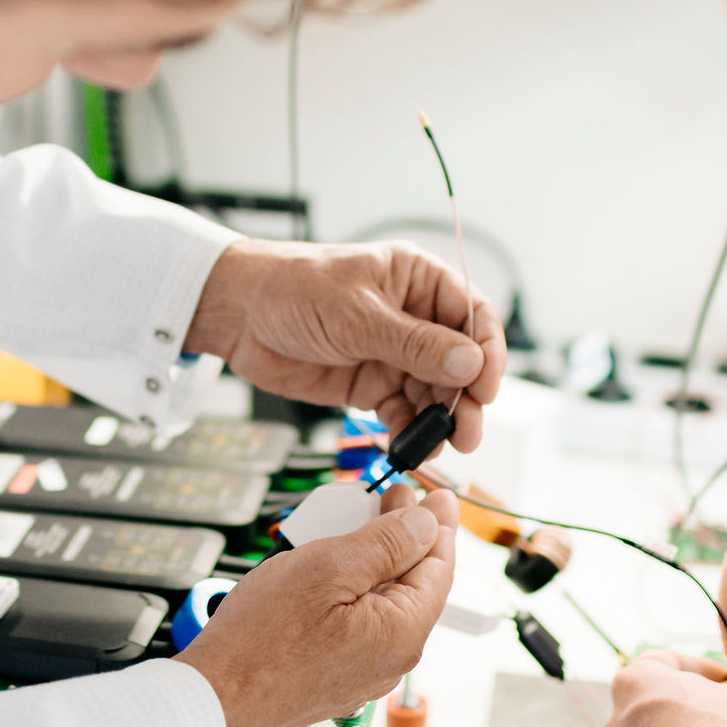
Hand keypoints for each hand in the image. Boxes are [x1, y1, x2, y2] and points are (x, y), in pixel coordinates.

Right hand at [175, 483, 455, 726]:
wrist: (215, 696)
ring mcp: (363, 671)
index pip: (439, 567)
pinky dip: (350, 589)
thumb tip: (427, 525)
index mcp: (402, 632)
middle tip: (391, 497)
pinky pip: (357, 622)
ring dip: (371, 561)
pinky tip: (328, 569)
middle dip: (403, 537)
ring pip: (381, 602)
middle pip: (412, 584)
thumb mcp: (329, 568)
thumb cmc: (262, 639)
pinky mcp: (335, 675)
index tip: (437, 494)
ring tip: (349, 526)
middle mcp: (391, 658)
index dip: (438, 524)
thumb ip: (387, 543)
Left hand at [184, 240, 506, 452]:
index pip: (473, 315)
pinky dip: (410, 431)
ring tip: (439, 444)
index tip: (485, 387)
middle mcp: (413, 317)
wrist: (239, 315)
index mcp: (418, 280)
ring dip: (440, 420)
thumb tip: (470, 363)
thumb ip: (415, 344)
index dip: (487, 352)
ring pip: (434, 392)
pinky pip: (403, 411)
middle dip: (465, 397)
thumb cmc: (294, 289)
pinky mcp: (371, 384)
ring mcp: (393, 353)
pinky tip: (409, 446)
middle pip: (459, 361)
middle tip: (466, 430)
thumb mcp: (358, 315)